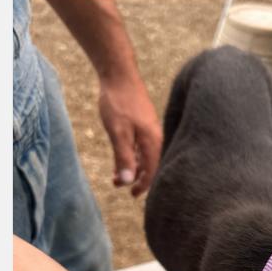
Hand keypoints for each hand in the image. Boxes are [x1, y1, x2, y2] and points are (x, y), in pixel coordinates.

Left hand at [97, 69, 162, 196]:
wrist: (119, 75)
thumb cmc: (118, 103)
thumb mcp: (118, 133)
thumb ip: (124, 157)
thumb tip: (128, 182)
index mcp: (152, 141)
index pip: (152, 170)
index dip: (143, 185)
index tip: (132, 195)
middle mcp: (155, 136)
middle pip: (150, 164)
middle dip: (136, 177)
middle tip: (118, 185)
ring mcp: (150, 129)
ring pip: (145, 155)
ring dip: (132, 166)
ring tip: (116, 174)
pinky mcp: (143, 123)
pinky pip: (142, 145)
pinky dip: (132, 154)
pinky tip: (122, 155)